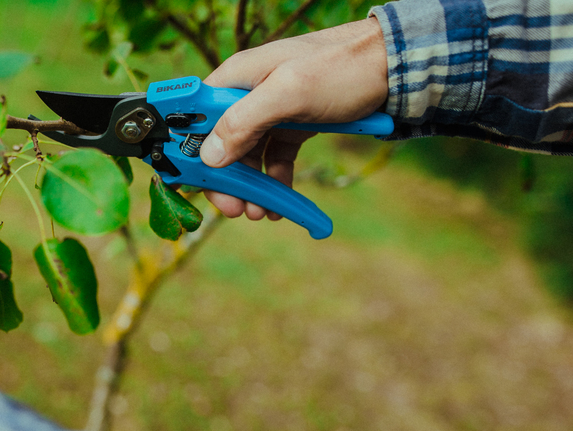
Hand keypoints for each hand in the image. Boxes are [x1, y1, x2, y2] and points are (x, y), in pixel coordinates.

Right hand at [200, 17, 388, 219]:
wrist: (393, 67)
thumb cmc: (341, 68)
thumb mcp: (290, 93)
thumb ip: (245, 122)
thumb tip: (210, 156)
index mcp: (236, 79)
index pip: (194, 116)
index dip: (188, 149)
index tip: (193, 181)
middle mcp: (247, 96)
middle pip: (219, 145)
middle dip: (224, 180)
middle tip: (234, 210)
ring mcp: (269, 113)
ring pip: (245, 158)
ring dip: (250, 188)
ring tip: (260, 213)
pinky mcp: (291, 126)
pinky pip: (272, 160)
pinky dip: (273, 183)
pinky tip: (278, 204)